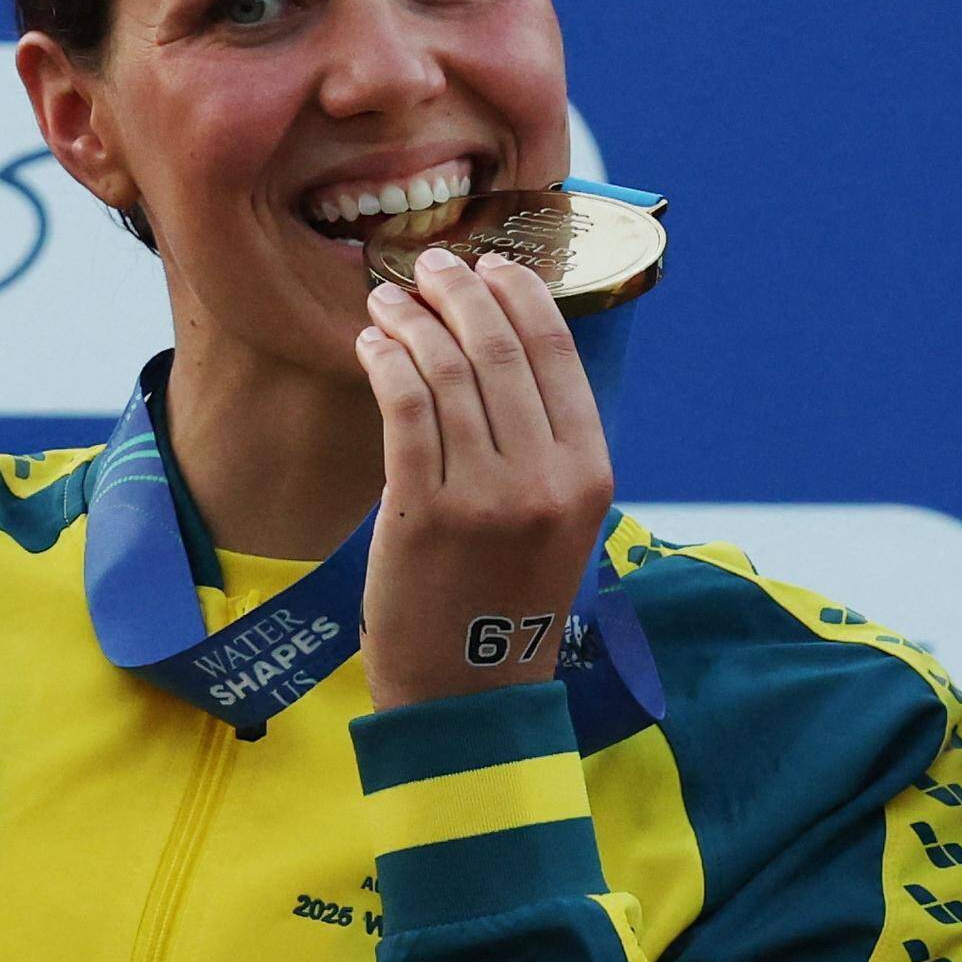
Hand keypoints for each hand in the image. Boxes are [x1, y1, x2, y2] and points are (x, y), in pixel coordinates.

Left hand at [356, 247, 613, 707]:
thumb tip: (501, 349)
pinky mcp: (423, 513)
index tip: (488, 266)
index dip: (518, 295)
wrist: (470, 694)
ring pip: (448, 372)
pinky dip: (387, 363)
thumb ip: (543, 446)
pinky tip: (372, 346)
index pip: (557, 353)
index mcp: (589, 473)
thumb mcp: (555, 523)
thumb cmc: (505, 603)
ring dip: (413, 322)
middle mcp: (545, 479)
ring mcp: (485, 496)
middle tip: (429, 266)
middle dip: (459, 292)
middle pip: (499, 349)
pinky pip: (405, 410)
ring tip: (387, 302)